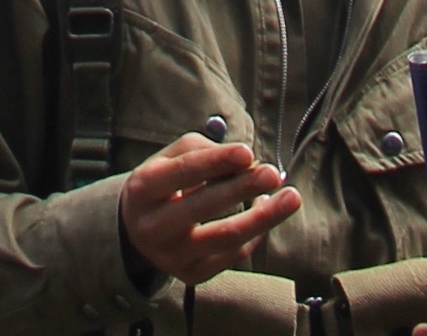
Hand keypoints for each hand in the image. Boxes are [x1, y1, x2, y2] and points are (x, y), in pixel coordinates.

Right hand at [116, 131, 299, 282]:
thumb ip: (203, 152)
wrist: (136, 230)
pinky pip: (232, 254)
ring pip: (226, 238)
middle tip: (272, 173)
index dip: (216, 161)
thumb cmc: (161, 184)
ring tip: (290, 198)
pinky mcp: (192, 275)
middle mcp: (154, 227)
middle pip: (205, 207)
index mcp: (143, 189)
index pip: (184, 172)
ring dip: (263, 217)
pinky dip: (255, 232)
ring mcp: (173, 256)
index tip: (248, 152)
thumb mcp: (167, 158)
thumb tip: (246, 161)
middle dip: (243, 187)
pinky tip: (267, 211)